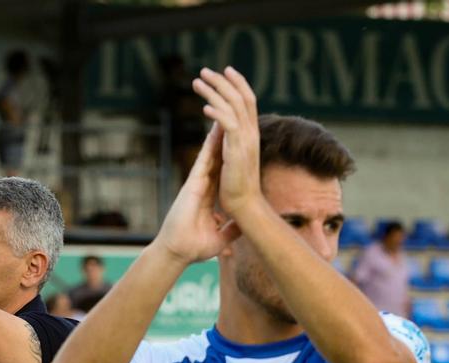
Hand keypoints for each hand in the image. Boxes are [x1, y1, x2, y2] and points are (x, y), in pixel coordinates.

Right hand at [154, 129, 235, 265]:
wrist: (177, 252)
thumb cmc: (193, 248)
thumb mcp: (219, 239)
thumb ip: (230, 231)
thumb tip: (241, 228)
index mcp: (209, 197)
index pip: (222, 173)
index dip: (230, 157)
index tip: (237, 145)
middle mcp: (203, 186)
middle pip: (217, 157)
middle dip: (225, 139)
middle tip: (232, 120)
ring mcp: (197, 182)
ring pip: (211, 153)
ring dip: (218, 134)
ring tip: (226, 114)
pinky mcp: (193, 182)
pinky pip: (204, 158)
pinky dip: (210, 144)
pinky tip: (216, 128)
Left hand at [192, 67, 263, 220]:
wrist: (246, 206)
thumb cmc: (238, 187)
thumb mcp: (236, 158)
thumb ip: (232, 142)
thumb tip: (223, 132)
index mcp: (251, 134)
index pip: (248, 100)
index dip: (238, 83)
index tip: (225, 71)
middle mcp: (251, 133)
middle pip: (240, 97)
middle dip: (222, 81)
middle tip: (204, 71)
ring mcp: (246, 141)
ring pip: (232, 106)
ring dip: (214, 91)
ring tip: (197, 82)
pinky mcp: (237, 150)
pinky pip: (228, 125)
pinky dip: (217, 113)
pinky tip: (204, 107)